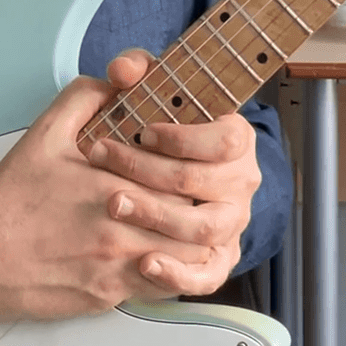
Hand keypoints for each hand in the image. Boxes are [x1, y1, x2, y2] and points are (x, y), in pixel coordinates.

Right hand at [0, 73, 216, 328]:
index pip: (183, 179)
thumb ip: (87, 96)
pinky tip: (166, 255)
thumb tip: (118, 80)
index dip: (196, 169)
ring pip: (186, 261)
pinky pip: (161, 291)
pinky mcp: (109, 297)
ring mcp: (118, 268)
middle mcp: (123, 230)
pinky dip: (172, 274)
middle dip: (203, 207)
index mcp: (115, 185)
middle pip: (193, 222)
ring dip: (194, 243)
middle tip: (204, 194)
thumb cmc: (11, 195)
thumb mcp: (47, 131)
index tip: (196, 162)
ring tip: (193, 225)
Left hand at [88, 49, 262, 296]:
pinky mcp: (215, 260)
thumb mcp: (143, 91)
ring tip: (114, 204)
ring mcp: (230, 223)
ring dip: (157, 216)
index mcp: (233, 138)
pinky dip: (180, 274)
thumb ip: (135, 69)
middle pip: (206, 181)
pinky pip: (208, 275)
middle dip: (151, 171)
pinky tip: (146, 263)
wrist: (148, 174)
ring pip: (204, 228)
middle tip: (105, 160)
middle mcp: (240, 181)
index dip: (184, 137)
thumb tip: (124, 71)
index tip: (143, 131)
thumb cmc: (147, 128)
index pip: (226, 138)